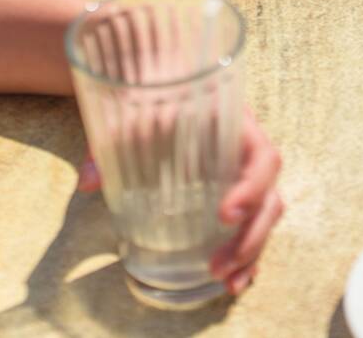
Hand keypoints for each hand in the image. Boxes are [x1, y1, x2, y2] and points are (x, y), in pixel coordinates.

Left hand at [77, 107, 283, 294]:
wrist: (160, 79)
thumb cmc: (155, 91)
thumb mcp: (134, 110)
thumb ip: (115, 140)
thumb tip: (92, 182)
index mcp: (239, 126)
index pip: (264, 158)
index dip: (251, 188)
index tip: (225, 214)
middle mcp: (248, 154)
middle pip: (270, 198)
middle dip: (250, 237)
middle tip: (218, 265)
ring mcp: (243, 177)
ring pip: (265, 217)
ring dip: (251, 252)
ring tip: (227, 282)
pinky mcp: (232, 195)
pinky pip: (251, 226)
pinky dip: (247, 255)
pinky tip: (233, 281)